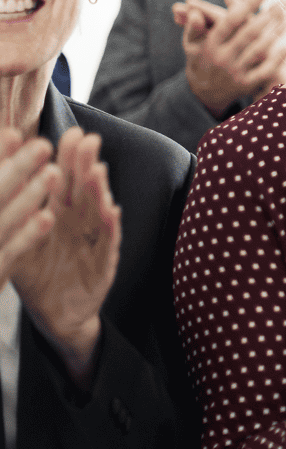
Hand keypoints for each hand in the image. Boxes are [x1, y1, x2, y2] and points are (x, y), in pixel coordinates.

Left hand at [10, 126, 120, 387]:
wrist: (58, 315)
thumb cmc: (39, 276)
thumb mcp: (20, 245)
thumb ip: (17, 218)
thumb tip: (4, 177)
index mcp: (58, 215)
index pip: (62, 181)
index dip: (67, 158)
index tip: (69, 133)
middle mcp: (79, 223)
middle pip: (82, 189)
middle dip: (85, 164)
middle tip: (88, 139)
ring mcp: (93, 242)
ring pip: (97, 211)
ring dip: (98, 190)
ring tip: (97, 171)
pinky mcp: (103, 265)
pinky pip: (107, 244)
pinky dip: (110, 228)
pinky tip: (112, 211)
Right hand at [175, 0, 285, 115]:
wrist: (205, 93)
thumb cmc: (201, 59)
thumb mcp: (191, 44)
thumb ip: (193, 27)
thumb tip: (195, 12)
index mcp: (210, 44)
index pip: (230, 21)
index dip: (247, 5)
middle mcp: (223, 58)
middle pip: (249, 34)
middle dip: (266, 17)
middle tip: (281, 3)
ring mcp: (235, 72)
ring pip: (259, 50)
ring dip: (275, 34)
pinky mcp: (246, 85)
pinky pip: (264, 71)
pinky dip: (276, 59)